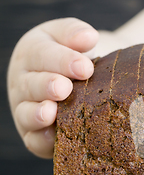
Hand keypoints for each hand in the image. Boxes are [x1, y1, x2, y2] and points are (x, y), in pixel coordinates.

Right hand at [7, 18, 97, 157]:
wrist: (87, 79)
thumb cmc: (79, 56)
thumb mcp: (74, 39)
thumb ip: (76, 34)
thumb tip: (88, 37)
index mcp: (32, 53)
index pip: (42, 54)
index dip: (63, 61)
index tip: (85, 67)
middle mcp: (24, 82)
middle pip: (31, 84)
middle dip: (48, 86)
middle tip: (65, 88)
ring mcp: (26, 109)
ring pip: (27, 113)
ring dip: (38, 114)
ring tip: (51, 112)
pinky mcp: (35, 134)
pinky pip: (34, 140)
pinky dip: (42, 140)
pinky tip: (54, 136)